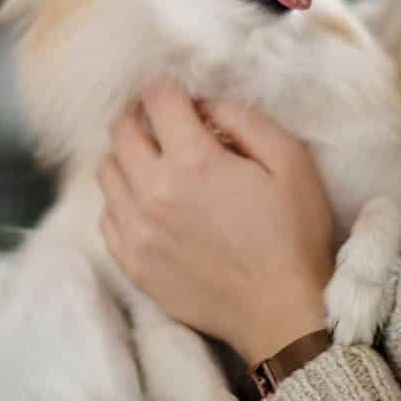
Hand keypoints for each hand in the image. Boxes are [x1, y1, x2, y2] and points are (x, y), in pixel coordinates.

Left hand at [98, 78, 335, 364]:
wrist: (282, 313)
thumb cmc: (294, 236)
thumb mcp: (290, 160)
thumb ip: (243, 119)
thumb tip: (203, 104)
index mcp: (194, 162)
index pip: (157, 100)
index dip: (165, 86)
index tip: (174, 91)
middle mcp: (154, 192)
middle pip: (121, 131)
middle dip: (137, 113)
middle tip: (155, 117)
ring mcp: (137, 231)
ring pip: (106, 172)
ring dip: (125, 155)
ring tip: (149, 159)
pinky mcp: (133, 264)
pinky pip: (106, 217)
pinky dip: (120, 199)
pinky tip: (144, 202)